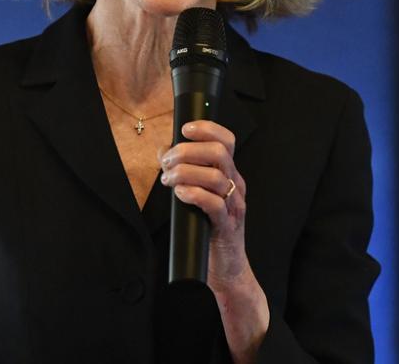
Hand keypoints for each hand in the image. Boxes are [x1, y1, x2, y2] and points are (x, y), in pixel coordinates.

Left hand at [158, 120, 247, 288]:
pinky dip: (194, 194)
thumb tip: (163, 150)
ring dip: (185, 173)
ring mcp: (233, 206)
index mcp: (229, 174)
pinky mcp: (227, 226)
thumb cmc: (207, 228)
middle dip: (188, 151)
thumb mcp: (196, 194)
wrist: (226, 268)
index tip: (184, 129)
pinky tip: (180, 194)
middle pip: (219, 153)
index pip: (226, 140)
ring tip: (168, 181)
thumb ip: (183, 171)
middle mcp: (235, 186)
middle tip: (167, 162)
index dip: (207, 128)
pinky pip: (214, 204)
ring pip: (216, 176)